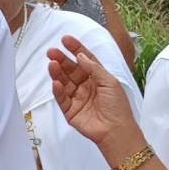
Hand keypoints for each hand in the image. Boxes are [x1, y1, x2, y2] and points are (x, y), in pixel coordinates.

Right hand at [48, 35, 139, 152]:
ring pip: (64, 82)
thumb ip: (94, 68)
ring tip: (51, 64)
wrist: (115, 130)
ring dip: (57, 72)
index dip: (75, 49)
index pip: (85, 60)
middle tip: (51, 51)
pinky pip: (61, 98)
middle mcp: (86, 86)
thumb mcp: (109, 82)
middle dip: (61, 59)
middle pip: (71, 69)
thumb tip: (80, 56)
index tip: (65, 39)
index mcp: (97, 77)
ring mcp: (76, 98)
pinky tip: (55, 83)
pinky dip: (58, 90)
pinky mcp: (69, 111)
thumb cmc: (117, 106)